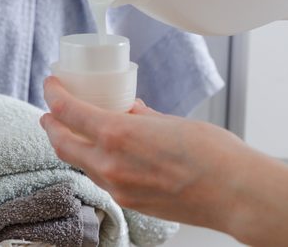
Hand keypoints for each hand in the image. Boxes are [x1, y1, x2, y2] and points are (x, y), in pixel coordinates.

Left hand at [40, 77, 287, 245]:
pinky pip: (99, 179)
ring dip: (68, 144)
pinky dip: (91, 162)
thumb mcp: (169, 121)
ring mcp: (117, 188)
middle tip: (51, 111)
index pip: (66, 111)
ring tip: (71, 130)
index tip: (51, 84)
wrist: (236, 194)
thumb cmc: (212, 153)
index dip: (53, 94)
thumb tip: (126, 108)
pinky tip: (100, 153)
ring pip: (78, 163)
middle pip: (60, 142)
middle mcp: (109, 164)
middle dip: (50, 124)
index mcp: (117, 135)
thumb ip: (140, 115)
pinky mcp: (129, 203)